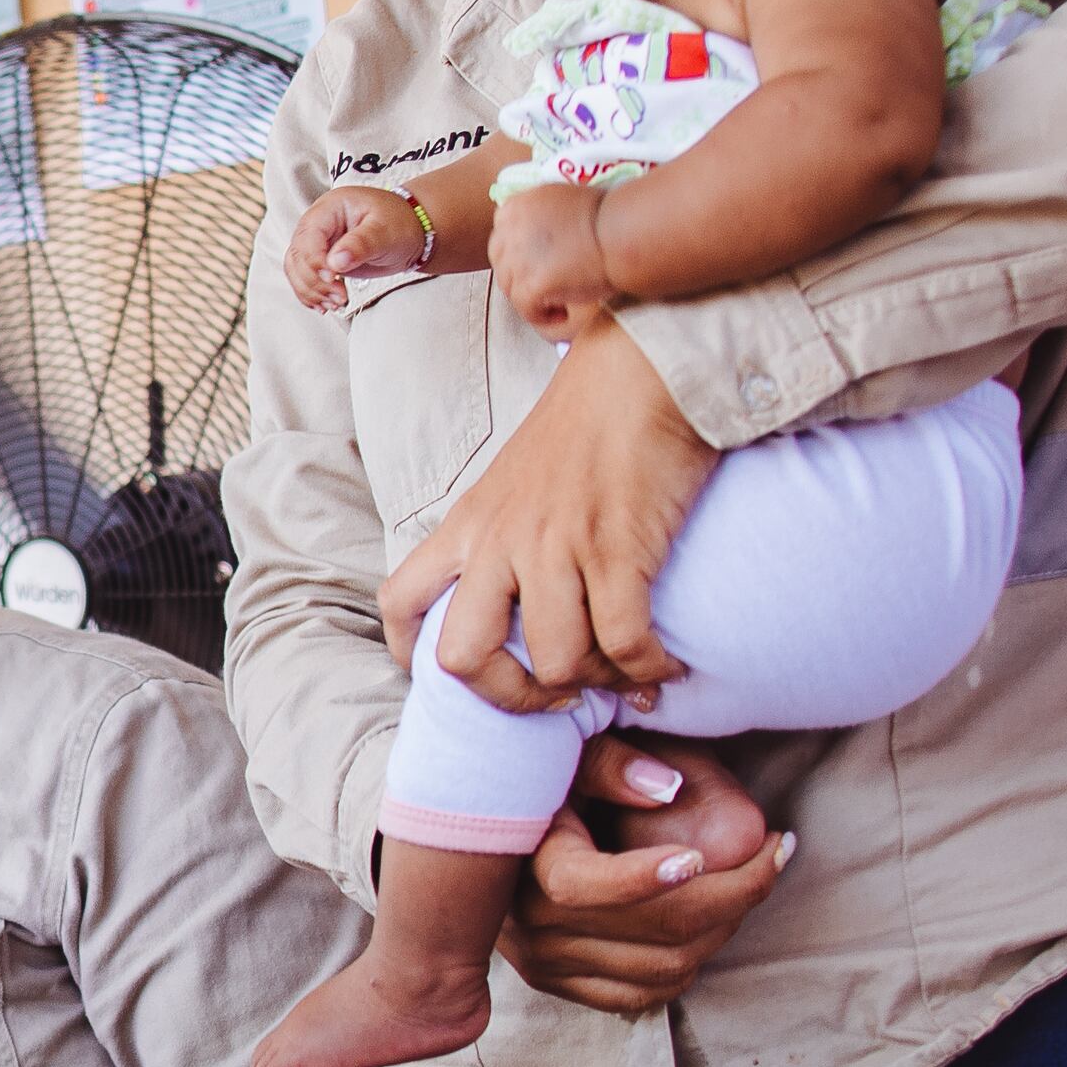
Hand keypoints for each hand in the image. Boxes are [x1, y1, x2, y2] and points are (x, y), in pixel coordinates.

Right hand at [288, 188, 427, 312]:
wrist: (411, 230)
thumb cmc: (400, 222)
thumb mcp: (385, 229)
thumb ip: (361, 244)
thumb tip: (336, 262)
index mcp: (330, 208)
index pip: (309, 236)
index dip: (316, 261)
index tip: (333, 277)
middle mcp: (318, 224)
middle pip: (298, 255)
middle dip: (314, 281)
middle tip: (339, 295)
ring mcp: (318, 243)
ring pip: (296, 270)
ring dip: (311, 291)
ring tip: (335, 303)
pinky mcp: (322, 260)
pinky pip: (304, 278)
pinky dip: (311, 294)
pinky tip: (324, 305)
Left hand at [376, 333, 718, 709]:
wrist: (643, 369)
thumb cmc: (588, 422)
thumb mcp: (516, 478)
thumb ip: (505, 533)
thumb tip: (527, 597)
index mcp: (467, 525)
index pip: (401, 601)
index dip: (410, 656)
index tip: (455, 680)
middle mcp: (499, 542)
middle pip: (462, 658)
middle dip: (508, 697)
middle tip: (553, 695)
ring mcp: (555, 547)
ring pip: (551, 662)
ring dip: (591, 683)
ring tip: (620, 674)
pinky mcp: (617, 548)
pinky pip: (624, 642)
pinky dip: (648, 669)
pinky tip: (665, 666)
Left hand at [486, 184, 614, 342]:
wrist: (623, 232)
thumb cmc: (606, 215)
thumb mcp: (561, 200)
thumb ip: (538, 215)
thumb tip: (530, 236)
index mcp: (515, 206)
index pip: (501, 237)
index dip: (518, 254)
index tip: (538, 263)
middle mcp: (509, 230)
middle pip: (501, 263)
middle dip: (520, 276)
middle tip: (546, 287)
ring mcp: (517, 259)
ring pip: (510, 288)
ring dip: (530, 297)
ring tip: (556, 302)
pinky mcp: (530, 285)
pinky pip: (525, 308)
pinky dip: (541, 315)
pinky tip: (561, 314)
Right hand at [496, 735, 790, 1016]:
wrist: (484, 841)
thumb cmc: (539, 784)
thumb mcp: (563, 755)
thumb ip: (608, 763)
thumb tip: (667, 788)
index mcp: (526, 863)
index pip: (585, 886)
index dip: (648, 876)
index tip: (703, 853)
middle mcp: (532, 925)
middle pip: (655, 931)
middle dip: (736, 894)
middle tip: (776, 852)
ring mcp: (547, 963)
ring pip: (666, 967)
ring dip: (727, 927)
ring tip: (752, 880)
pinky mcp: (563, 984)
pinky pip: (646, 994)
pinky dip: (693, 963)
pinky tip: (715, 922)